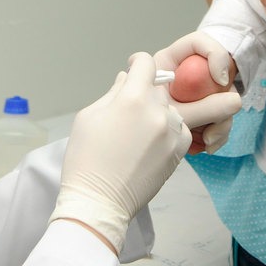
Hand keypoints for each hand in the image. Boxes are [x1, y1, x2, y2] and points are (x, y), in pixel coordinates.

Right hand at [51, 53, 189, 253]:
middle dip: (145, 94)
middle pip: (158, 88)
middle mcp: (157, 112)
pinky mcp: (179, 152)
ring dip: (158, 114)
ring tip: (139, 133)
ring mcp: (171, 133)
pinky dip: (169, 131)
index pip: (147, 64)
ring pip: (170, 109)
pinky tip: (151, 143)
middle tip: (131, 111)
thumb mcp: (88, 117)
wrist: (98, 201)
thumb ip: (112, 93)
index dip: (139, 63)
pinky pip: (180, 129)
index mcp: (132, 99)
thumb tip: (126, 78)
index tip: (135, 69)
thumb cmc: (86, 158)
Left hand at [154, 32, 240, 153]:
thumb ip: (204, 108)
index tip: (220, 81)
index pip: (199, 43)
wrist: (133, 148)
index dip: (214, 55)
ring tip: (208, 141)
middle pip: (218, 75)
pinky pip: (218, 115)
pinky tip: (207, 145)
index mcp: (170, 63)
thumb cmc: (143, 126)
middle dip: (223, 101)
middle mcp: (184, 74)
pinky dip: (216, 132)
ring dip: (221, 122)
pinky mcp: (200, 110)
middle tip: (217, 120)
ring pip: (222, 98)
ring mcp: (194, 92)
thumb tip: (236, 101)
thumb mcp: (176, 116)